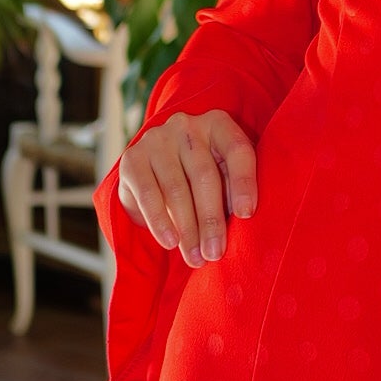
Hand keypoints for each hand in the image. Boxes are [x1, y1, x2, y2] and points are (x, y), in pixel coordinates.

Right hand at [117, 109, 256, 265]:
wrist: (155, 170)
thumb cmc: (201, 178)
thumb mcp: (223, 175)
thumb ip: (232, 191)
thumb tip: (243, 227)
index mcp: (218, 124)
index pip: (237, 150)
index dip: (244, 182)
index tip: (247, 215)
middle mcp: (187, 126)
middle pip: (204, 175)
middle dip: (211, 220)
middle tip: (215, 253)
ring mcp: (158, 139)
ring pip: (176, 188)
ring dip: (187, 228)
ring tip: (195, 257)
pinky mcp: (133, 158)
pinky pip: (148, 193)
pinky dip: (160, 221)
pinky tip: (170, 242)